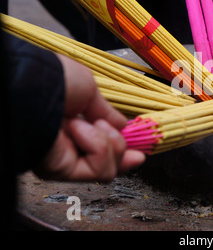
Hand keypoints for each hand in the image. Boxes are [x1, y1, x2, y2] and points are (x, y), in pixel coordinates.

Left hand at [33, 55, 145, 181]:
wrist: (35, 85)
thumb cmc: (56, 79)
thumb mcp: (91, 91)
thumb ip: (108, 114)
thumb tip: (124, 126)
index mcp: (75, 125)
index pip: (105, 148)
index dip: (125, 150)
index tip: (139, 152)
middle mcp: (70, 145)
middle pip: (109, 165)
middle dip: (123, 153)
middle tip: (123, 140)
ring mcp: (66, 160)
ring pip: (108, 169)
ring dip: (108, 142)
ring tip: (86, 123)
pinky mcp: (62, 170)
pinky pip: (98, 168)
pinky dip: (97, 146)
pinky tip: (79, 129)